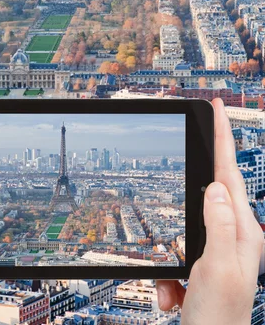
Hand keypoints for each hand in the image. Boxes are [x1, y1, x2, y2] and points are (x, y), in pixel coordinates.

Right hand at [157, 98, 263, 324]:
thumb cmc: (219, 321)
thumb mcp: (217, 269)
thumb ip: (218, 224)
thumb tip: (214, 186)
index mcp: (243, 232)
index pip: (229, 173)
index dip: (223, 138)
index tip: (217, 108)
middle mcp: (234, 236)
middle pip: (208, 193)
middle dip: (189, 189)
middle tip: (191, 160)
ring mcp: (218, 251)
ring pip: (184, 227)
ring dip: (170, 257)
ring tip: (176, 292)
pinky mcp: (202, 265)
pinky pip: (175, 254)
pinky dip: (167, 276)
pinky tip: (174, 297)